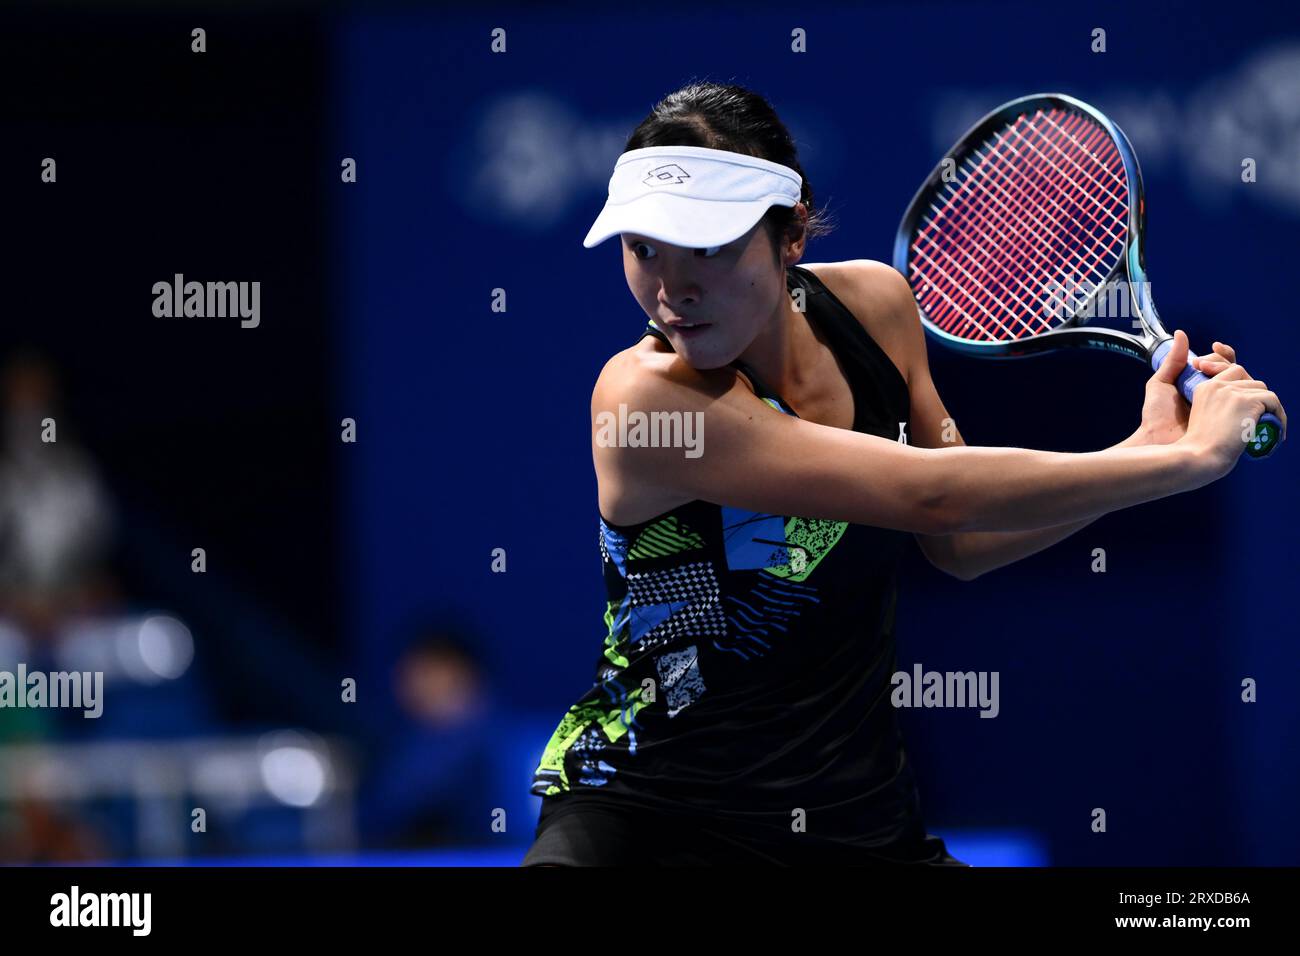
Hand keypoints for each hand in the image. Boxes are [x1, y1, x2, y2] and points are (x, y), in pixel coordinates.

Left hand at [1134, 330, 1241, 444]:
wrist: (1158, 441)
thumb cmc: (1156, 417)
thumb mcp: (1161, 383)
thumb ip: (1173, 360)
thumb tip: (1181, 333)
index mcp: (1205, 387)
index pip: (1224, 366)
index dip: (1223, 355)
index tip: (1214, 347)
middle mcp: (1219, 397)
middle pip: (1237, 372)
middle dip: (1224, 363)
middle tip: (1203, 367)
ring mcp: (1229, 409)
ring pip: (1247, 384)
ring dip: (1234, 375)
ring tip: (1209, 376)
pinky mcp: (1237, 421)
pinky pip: (1256, 403)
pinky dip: (1251, 393)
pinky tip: (1235, 390)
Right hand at [1180, 359, 1286, 479]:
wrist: (1199, 456)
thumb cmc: (1200, 448)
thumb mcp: (1203, 419)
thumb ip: (1217, 408)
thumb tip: (1238, 412)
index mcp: (1204, 388)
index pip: (1230, 371)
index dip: (1242, 381)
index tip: (1247, 400)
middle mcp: (1217, 385)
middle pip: (1247, 377)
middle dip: (1255, 393)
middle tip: (1259, 415)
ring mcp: (1231, 391)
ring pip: (1261, 388)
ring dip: (1267, 405)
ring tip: (1267, 424)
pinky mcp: (1247, 400)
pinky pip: (1273, 400)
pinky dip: (1279, 415)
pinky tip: (1277, 430)